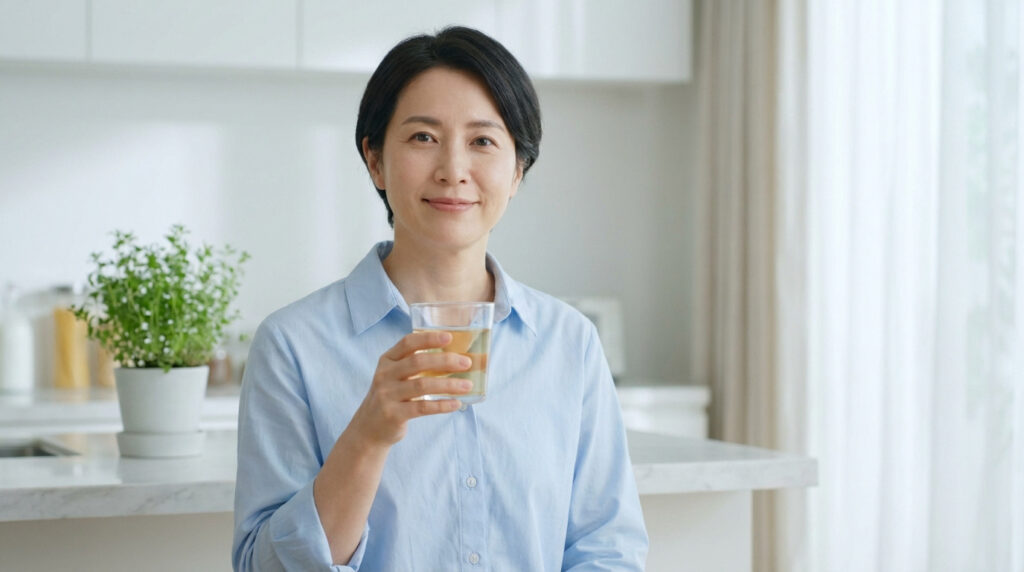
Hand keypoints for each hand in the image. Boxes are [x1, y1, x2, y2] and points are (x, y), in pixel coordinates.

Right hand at [347, 331, 471, 447]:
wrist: (369, 428)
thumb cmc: (391, 397)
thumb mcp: (395, 376)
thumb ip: (415, 365)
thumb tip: (454, 358)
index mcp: (387, 360)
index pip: (408, 343)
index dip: (428, 338)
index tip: (449, 337)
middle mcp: (384, 375)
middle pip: (418, 362)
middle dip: (445, 360)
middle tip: (466, 363)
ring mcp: (387, 395)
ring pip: (422, 385)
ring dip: (448, 384)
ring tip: (467, 385)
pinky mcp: (393, 414)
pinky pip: (422, 407)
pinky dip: (442, 405)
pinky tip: (456, 403)